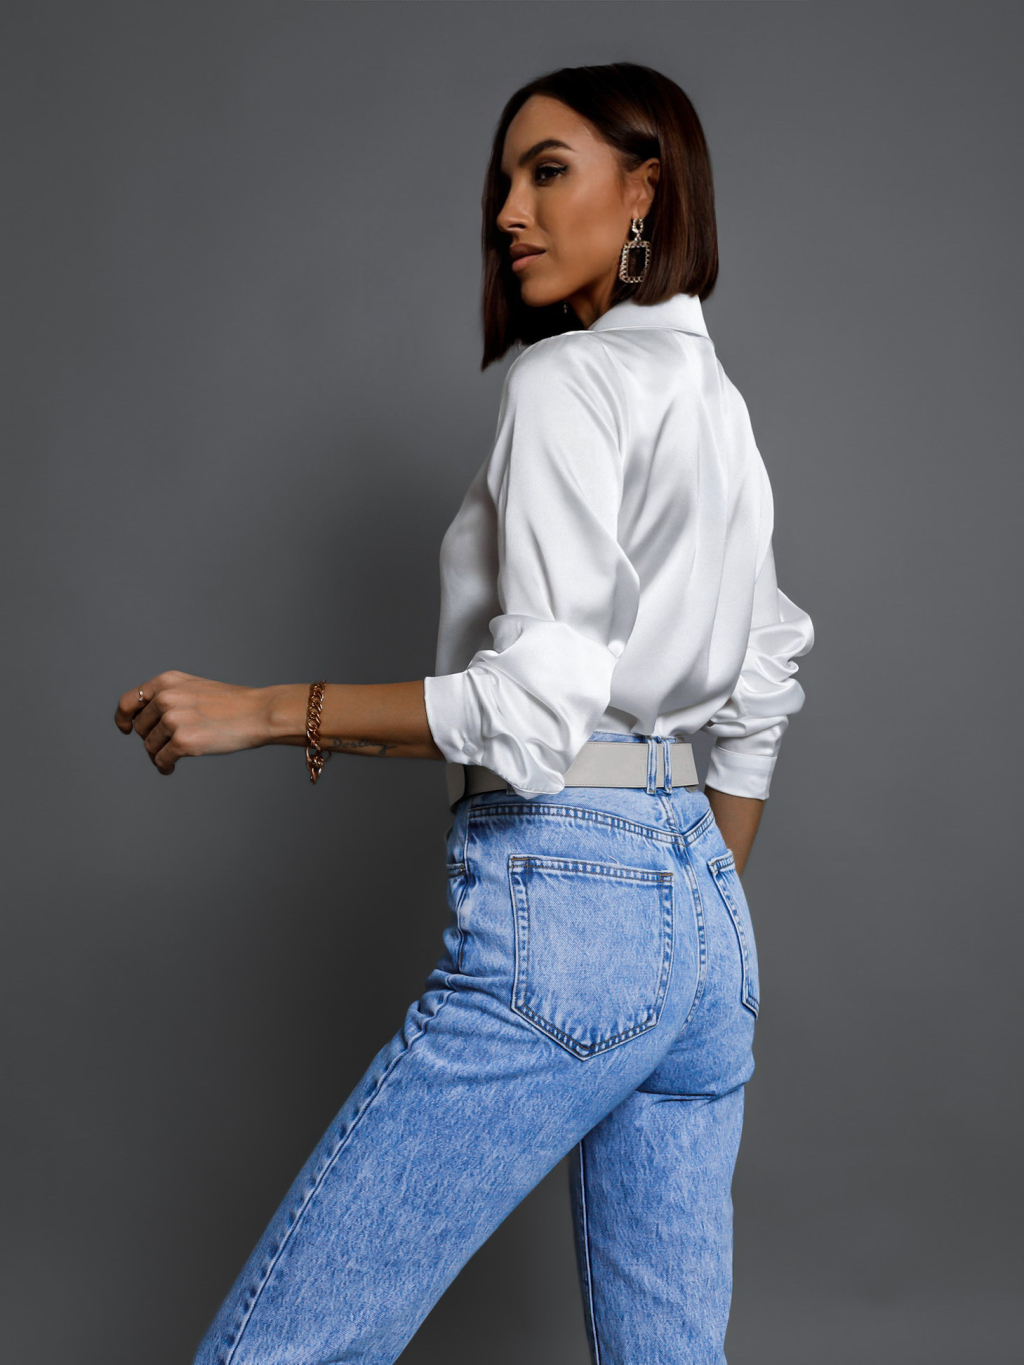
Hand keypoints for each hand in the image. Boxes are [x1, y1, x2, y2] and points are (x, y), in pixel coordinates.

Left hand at [114, 670, 270, 774]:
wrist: (257, 713)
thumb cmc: (231, 703)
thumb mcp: (194, 688)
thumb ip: (168, 697)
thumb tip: (142, 722)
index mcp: (166, 682)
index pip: (129, 701)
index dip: (123, 718)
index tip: (125, 728)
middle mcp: (165, 698)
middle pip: (140, 728)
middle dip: (151, 738)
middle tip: (169, 744)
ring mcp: (173, 719)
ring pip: (149, 746)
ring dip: (159, 754)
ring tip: (174, 756)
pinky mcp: (182, 741)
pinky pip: (160, 760)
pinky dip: (163, 766)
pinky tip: (170, 768)